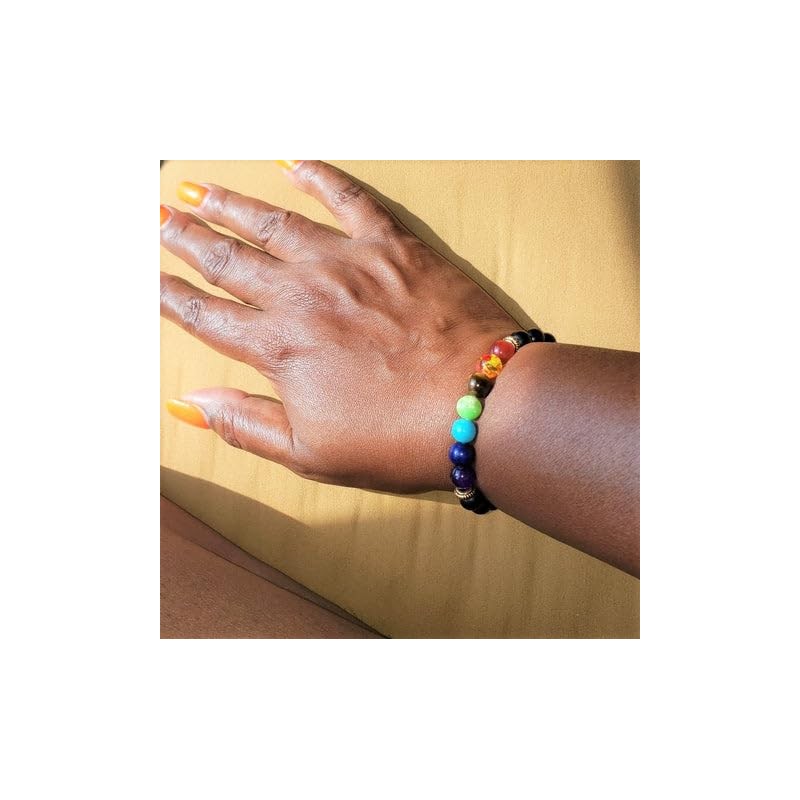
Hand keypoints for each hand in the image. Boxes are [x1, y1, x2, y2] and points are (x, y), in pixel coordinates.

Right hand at [160, 161, 518, 492]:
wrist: (481, 404)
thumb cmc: (398, 438)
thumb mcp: (312, 453)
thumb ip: (247, 424)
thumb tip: (188, 403)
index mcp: (278, 347)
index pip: (206, 316)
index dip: (172, 296)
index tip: (151, 278)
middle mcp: (301, 295)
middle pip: (229, 260)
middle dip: (189, 239)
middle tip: (162, 218)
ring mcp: (347, 263)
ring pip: (273, 223)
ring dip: (232, 205)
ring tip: (200, 189)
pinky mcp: (393, 245)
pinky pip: (348, 198)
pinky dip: (318, 177)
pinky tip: (293, 163)